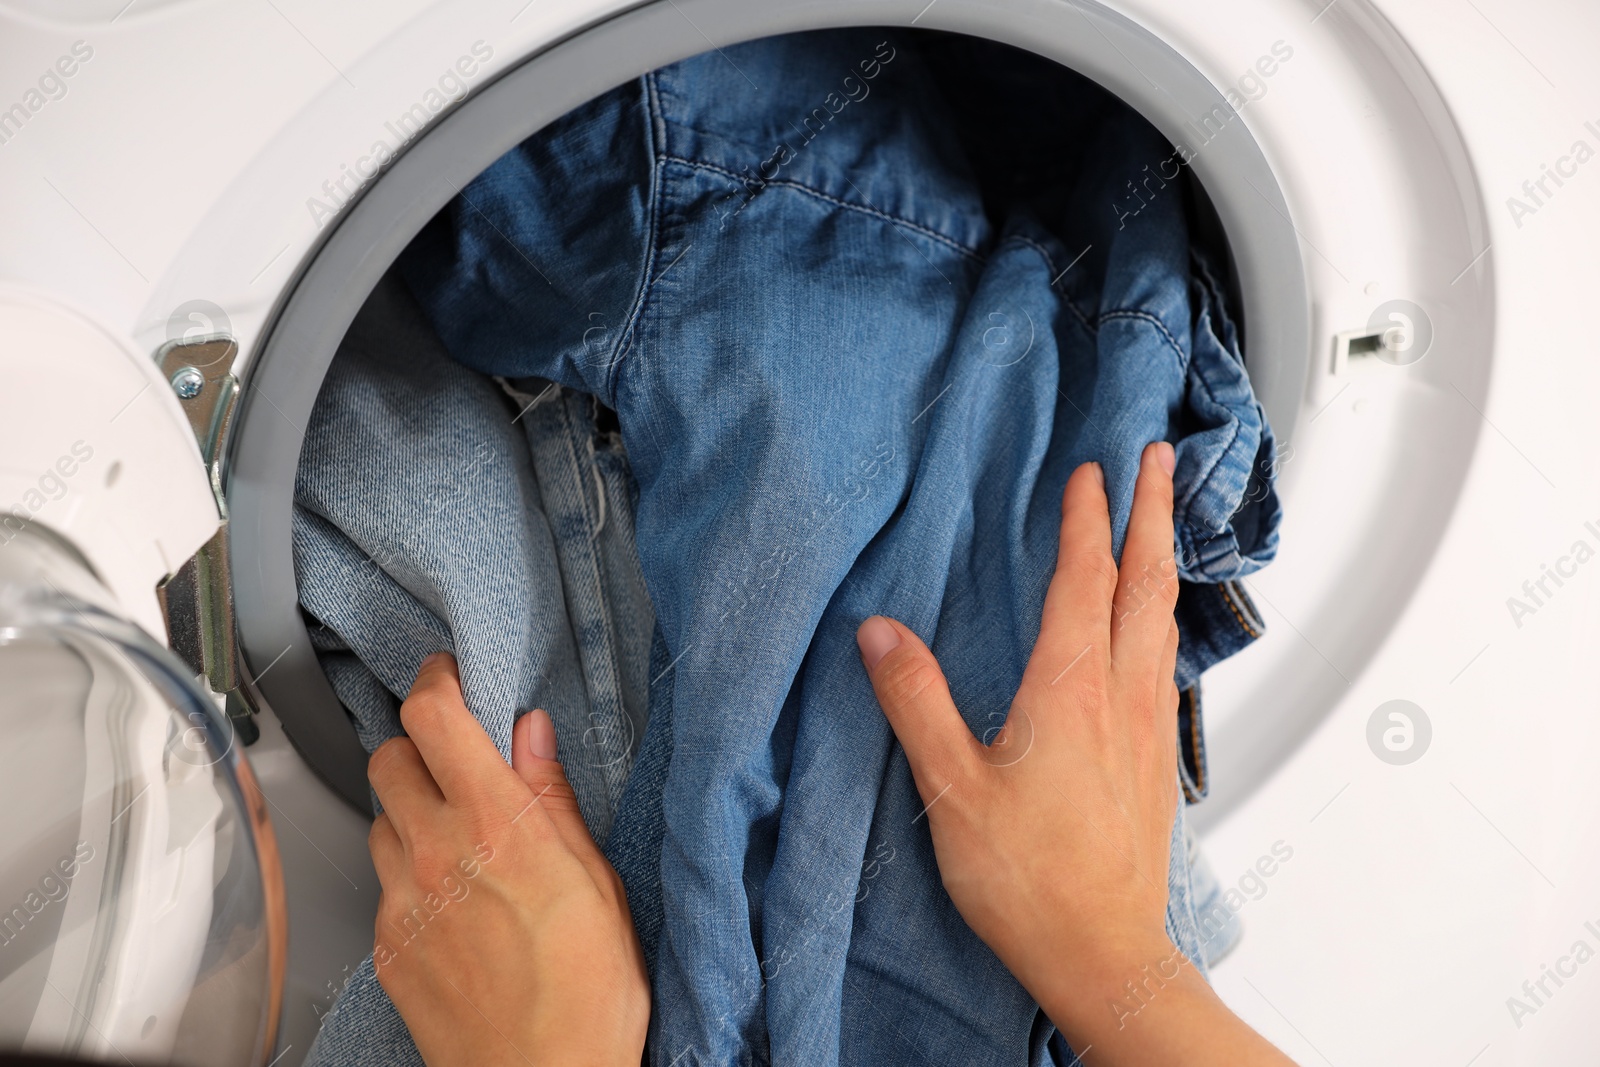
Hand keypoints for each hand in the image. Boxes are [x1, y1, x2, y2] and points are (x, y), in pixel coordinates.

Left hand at [367, 654, 648, 1066]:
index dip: (436, 682)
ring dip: (410, 812)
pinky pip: (382, 884)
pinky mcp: (388, 946)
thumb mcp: (598, 879)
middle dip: (417, 747)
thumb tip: (530, 734)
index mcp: (496, 823)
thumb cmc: (587, 993)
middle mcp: (436, 852)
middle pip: (388, 757)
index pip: (433, 717)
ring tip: (459, 838)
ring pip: (380, 819)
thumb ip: (553, 798)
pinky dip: (408, 873)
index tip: (450, 678)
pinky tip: (453, 899)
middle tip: (455, 762)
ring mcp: (403, 901)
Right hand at [857, 442, 1290, 1064]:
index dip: (1085, 520)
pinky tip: (1154, 627)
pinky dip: (1163, 614)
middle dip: (1151, 512)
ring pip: (1164, 619)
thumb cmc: (1030, 881)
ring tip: (1161, 522)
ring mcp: (1147, 726)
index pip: (1082, 580)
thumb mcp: (951, 787)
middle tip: (1155, 460)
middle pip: (1146, 582)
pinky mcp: (1155, 757)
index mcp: (1070, 691)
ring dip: (1164, 557)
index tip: (1087, 472)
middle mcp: (1121, 697)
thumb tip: (880, 632)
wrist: (1104, 954)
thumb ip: (916, 702)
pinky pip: (1166, 659)